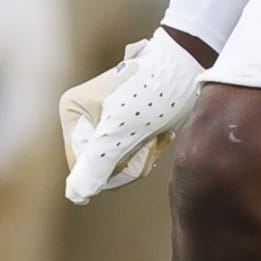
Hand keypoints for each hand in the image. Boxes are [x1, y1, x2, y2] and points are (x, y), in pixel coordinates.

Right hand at [62, 26, 206, 204]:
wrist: (189, 65)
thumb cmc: (154, 91)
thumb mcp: (122, 128)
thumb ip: (97, 163)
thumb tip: (76, 195)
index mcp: (72, 113)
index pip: (83, 167)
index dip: (111, 166)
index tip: (131, 141)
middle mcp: (85, 118)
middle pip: (102, 168)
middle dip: (130, 158)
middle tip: (148, 135)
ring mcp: (107, 124)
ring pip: (121, 165)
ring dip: (145, 154)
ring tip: (157, 131)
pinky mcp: (129, 128)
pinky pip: (135, 156)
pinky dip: (152, 149)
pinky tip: (163, 132)